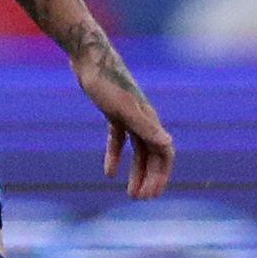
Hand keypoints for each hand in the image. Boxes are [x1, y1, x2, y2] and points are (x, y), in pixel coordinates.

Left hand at [76, 43, 173, 199]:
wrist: (88, 57)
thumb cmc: (105, 81)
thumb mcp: (123, 108)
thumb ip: (145, 126)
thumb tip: (168, 143)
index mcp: (149, 119)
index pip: (164, 152)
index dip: (162, 174)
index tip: (152, 194)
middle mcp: (143, 119)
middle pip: (153, 155)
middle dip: (150, 178)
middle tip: (141, 199)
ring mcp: (129, 116)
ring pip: (138, 151)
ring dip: (137, 173)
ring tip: (131, 194)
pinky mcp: (114, 112)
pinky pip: (119, 139)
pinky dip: (115, 156)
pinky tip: (109, 173)